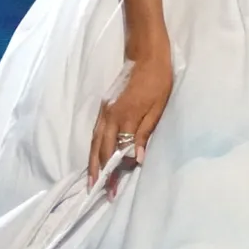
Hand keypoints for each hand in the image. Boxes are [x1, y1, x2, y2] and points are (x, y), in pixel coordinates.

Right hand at [89, 54, 172, 183]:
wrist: (146, 56)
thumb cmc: (158, 82)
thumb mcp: (157, 108)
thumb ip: (144, 133)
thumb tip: (137, 159)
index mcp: (125, 116)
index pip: (117, 150)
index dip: (116, 170)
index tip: (115, 188)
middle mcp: (110, 116)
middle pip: (102, 149)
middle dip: (100, 172)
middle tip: (101, 192)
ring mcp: (104, 111)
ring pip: (94, 142)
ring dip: (92, 163)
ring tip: (90, 182)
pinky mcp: (104, 108)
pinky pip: (95, 133)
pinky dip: (93, 149)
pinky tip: (94, 159)